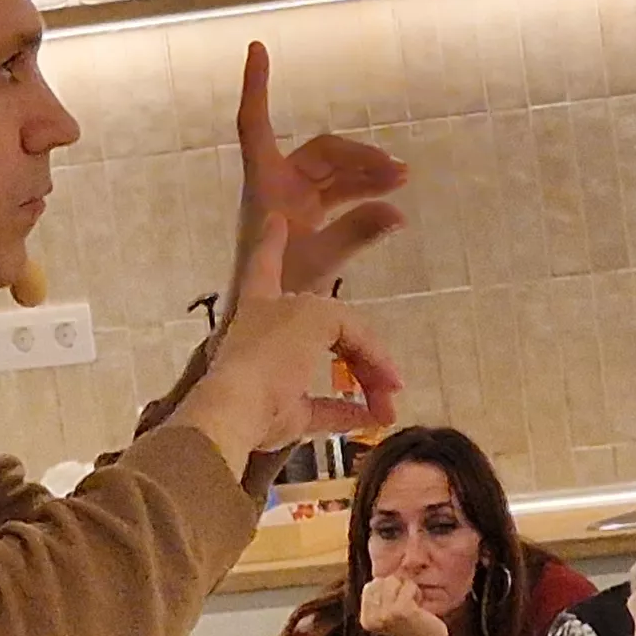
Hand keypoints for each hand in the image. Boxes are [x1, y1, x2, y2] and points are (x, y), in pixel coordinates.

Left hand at [174, 214, 403, 460]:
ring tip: (390, 403)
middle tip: (394, 372)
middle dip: (365, 349)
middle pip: (327, 331)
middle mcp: (270, 333)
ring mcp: (277, 374)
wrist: (241, 412)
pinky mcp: (284, 411)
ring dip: (366, 385)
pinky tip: (376, 418)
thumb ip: (349, 325)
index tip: (275, 217)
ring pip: (333, 371)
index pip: (267, 261)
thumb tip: (368, 356)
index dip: (273, 241)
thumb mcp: (319, 317)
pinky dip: (352, 413)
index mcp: (265, 299)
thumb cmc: (272, 352)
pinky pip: (325, 410)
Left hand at [232, 42, 408, 299]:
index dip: (255, 86)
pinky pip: (339, 195)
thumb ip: (356, 232)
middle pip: (320, 152)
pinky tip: (390, 205)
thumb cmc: (275, 289)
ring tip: (403, 180)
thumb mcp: (318, 260)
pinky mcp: (305, 218)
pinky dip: (363, 196)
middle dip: (360, 157)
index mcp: (265, 184)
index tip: (256, 48)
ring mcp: (292, 200)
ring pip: (334, 173)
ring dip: (367, 175)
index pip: (255, 124)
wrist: (263, 321)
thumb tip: (397, 212)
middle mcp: (277, 184)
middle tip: (399, 172)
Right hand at [358, 571, 448, 635]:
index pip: (370, 586)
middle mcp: (372, 618)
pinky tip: (419, 607)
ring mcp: (386, 615)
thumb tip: (377, 575)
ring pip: (393, 580)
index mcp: (366, 620)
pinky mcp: (402, 611)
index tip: (397, 605)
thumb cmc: (412, 625)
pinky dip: (416, 592)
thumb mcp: (389, 612)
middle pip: (381, 581)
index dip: (387, 589)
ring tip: (413, 605)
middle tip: (407, 606)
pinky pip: (408, 586)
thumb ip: (379, 597)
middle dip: (398, 588)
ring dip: (408, 589)